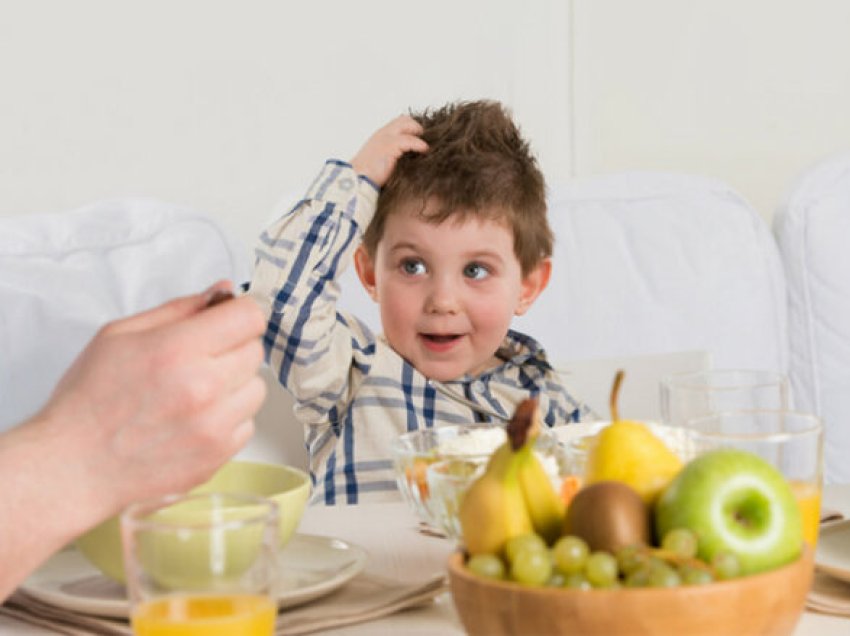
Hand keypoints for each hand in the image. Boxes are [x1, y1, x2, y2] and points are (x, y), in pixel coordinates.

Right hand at [40, 282, 266, 518]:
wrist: (74, 467)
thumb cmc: (88, 402)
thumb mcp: (119, 336)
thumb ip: (179, 309)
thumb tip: (223, 292)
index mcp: (176, 350)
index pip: (249, 317)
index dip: (239, 313)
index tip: (227, 320)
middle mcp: (202, 387)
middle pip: (255, 350)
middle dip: (233, 348)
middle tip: (198, 360)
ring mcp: (214, 425)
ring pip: (257, 388)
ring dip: (234, 386)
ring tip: (195, 394)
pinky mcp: (219, 455)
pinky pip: (248, 424)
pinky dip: (228, 419)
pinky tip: (195, 421)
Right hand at [351, 114, 427, 186]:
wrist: (357, 180)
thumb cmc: (367, 175)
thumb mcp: (379, 160)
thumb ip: (390, 154)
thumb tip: (405, 160)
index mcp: (380, 136)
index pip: (398, 123)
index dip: (410, 128)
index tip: (420, 137)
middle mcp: (383, 133)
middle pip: (404, 119)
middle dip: (417, 128)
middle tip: (425, 140)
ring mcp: (386, 138)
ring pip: (408, 125)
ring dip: (420, 134)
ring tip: (426, 145)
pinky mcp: (390, 146)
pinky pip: (410, 140)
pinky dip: (420, 144)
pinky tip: (425, 150)